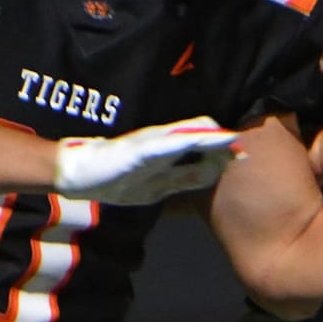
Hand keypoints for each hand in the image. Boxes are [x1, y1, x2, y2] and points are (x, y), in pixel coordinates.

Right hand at [53, 116, 239, 203]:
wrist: (76, 173)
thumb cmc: (115, 178)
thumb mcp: (157, 187)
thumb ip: (183, 180)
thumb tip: (210, 175)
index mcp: (169, 153)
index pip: (203, 148)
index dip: (224, 152)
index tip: (245, 157)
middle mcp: (163, 142)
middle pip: (200, 136)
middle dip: (224, 144)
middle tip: (246, 151)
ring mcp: (151, 143)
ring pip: (188, 135)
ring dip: (211, 138)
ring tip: (233, 139)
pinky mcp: (139, 148)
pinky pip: (168, 143)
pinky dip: (187, 140)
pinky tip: (202, 139)